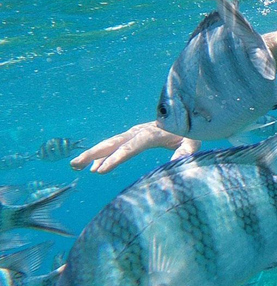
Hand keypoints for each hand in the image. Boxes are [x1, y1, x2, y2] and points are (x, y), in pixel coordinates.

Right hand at [70, 121, 200, 173]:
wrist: (189, 115)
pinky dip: (104, 155)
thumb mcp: (193, 141)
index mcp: (153, 133)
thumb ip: (186, 151)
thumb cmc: (192, 131)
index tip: (100, 170)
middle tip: (75, 165)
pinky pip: (116, 145)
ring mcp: (135, 132)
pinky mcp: (135, 135)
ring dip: (92, 154)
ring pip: (111, 143)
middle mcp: (140, 131)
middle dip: (94, 154)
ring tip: (74, 166)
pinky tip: (93, 167)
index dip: (116, 158)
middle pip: (114, 143)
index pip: (131, 147)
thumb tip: (178, 161)